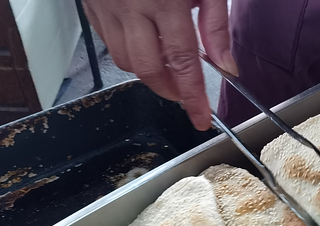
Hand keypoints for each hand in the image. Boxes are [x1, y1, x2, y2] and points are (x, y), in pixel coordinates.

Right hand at [83, 0, 237, 129]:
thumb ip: (216, 25)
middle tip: (187, 95)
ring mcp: (107, 6)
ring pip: (123, 60)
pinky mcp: (92, 5)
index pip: (182, 62)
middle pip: (147, 69)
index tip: (201, 119)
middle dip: (169, 91)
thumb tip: (227, 67)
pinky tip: (147, 47)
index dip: (193, 96)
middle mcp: (131, 5)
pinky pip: (108, 42)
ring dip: (149, 74)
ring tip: (169, 71)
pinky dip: (129, 54)